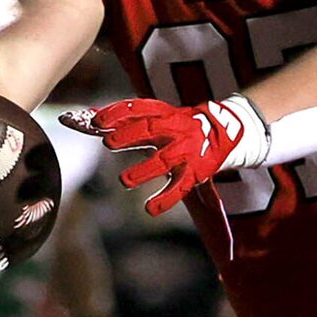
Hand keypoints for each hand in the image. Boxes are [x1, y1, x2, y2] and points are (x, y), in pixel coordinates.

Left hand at [62, 93, 266, 214]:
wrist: (226, 132)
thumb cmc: (180, 125)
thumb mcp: (158, 117)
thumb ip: (128, 118)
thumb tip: (89, 114)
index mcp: (165, 113)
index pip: (139, 108)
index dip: (118, 112)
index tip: (97, 119)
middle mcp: (177, 129)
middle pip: (152, 130)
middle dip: (129, 135)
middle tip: (108, 143)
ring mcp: (187, 150)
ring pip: (165, 160)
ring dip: (144, 170)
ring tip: (124, 181)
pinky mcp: (196, 171)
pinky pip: (181, 186)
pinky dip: (166, 199)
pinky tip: (150, 208)